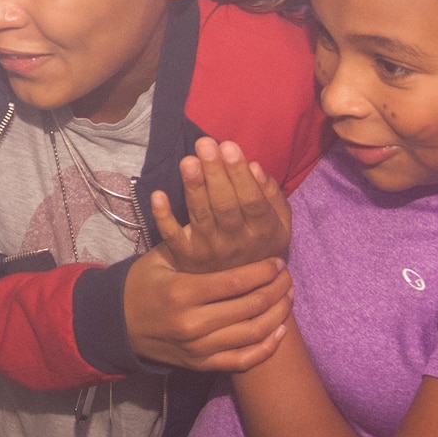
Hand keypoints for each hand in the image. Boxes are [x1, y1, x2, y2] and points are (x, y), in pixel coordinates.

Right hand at [123, 246, 291, 372]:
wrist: (118, 325)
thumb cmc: (141, 284)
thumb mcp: (159, 258)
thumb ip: (189, 241)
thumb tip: (220, 212)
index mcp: (182, 292)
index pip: (235, 282)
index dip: (263, 272)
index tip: (277, 261)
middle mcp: (193, 324)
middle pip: (249, 307)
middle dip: (276, 289)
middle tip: (287, 276)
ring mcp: (199, 348)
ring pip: (252, 333)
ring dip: (277, 314)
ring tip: (287, 296)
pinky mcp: (202, 365)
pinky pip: (243, 360)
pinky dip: (267, 347)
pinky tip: (280, 329)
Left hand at [152, 138, 291, 274]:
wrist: (243, 292)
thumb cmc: (261, 244)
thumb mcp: (280, 223)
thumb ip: (271, 195)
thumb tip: (255, 167)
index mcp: (262, 231)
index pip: (251, 201)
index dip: (240, 175)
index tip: (229, 146)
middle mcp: (236, 242)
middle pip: (225, 205)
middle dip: (215, 173)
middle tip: (205, 144)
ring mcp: (209, 250)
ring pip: (201, 216)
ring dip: (193, 188)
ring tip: (188, 161)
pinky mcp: (186, 256)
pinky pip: (172, 237)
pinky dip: (163, 217)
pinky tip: (158, 195)